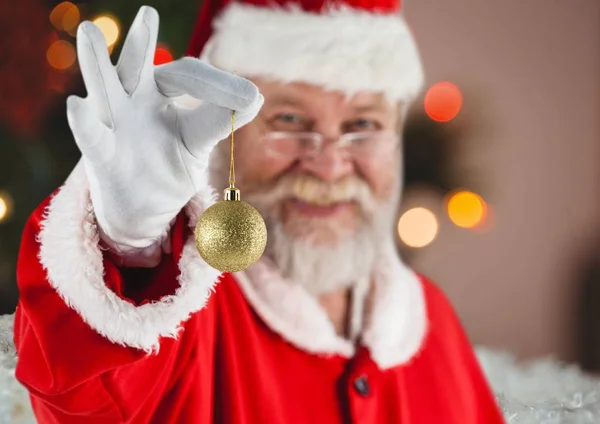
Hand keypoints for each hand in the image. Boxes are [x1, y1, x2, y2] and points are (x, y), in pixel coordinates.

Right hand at [67, 6, 262, 250]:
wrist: (145, 206)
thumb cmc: (170, 165)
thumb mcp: (198, 140)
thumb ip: (219, 119)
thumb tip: (254, 96)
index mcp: (161, 92)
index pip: (186, 75)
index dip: (217, 83)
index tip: (250, 98)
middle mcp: (134, 99)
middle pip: (137, 67)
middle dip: (142, 43)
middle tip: (148, 15)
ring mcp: (113, 123)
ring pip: (105, 88)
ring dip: (97, 63)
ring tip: (90, 32)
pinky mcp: (100, 153)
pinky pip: (91, 136)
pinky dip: (84, 122)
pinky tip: (78, 104)